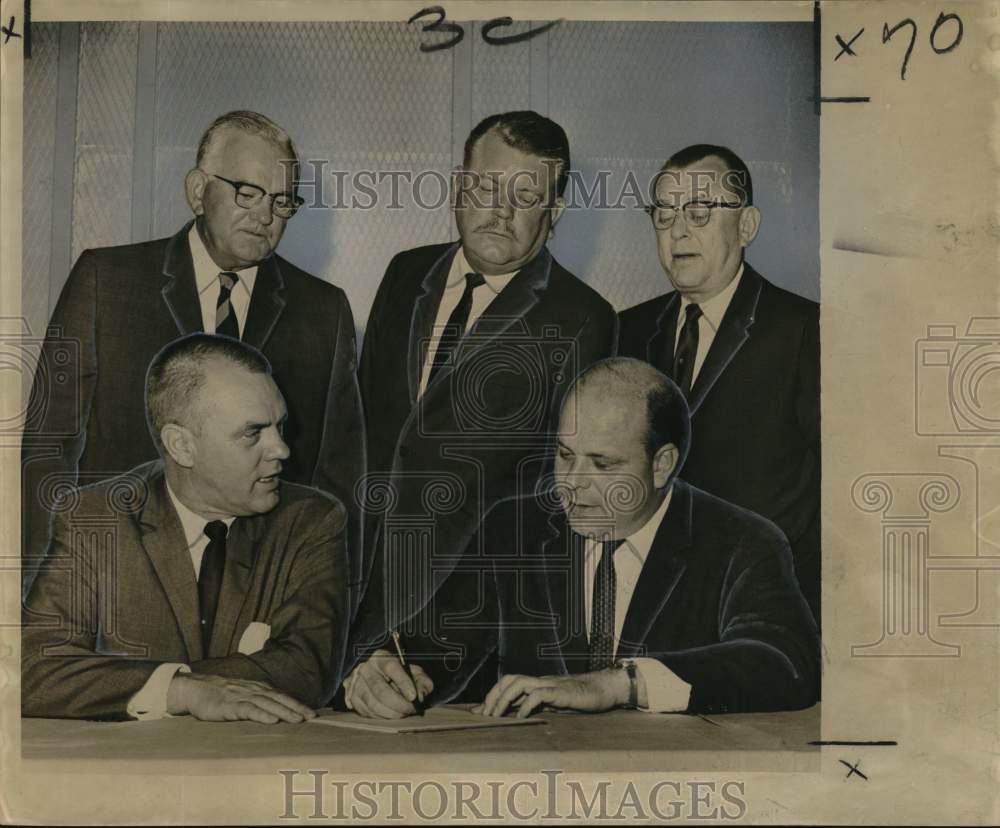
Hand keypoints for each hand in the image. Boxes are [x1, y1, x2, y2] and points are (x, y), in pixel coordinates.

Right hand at [167, 673, 315, 723]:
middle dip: (297, 708)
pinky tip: (272, 720)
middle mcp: (254, 690)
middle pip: (279, 699)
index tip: (313, 714)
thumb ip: (259, 702)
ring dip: (284, 712)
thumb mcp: (244, 696)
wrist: (197, 689)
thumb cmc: (222, 695)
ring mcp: (242, 697)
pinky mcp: (230, 705)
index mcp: (259, 689)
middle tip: (311, 717)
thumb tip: (277, 713)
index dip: (298, 704)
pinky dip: (262, 715)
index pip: (283, 697)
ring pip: (268, 704)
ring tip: (298, 720)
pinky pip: (249, 710)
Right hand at [344, 649, 433, 718]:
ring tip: (403, 713)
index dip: (403, 683)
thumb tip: (419, 696)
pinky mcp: (351, 697)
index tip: (413, 696)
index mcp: (381, 657)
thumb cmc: (401, 676)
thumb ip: (422, 682)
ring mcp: (355, 682)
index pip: (391, 667)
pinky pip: (366, 712)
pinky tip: (390, 714)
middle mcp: (365, 668)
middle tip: (411, 710)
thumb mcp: (415, 674)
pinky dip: (381, 717)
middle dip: (398, 704)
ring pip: (373, 703)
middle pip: (380, 689)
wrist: (381, 679)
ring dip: (391, 713)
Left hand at [475, 669, 629, 718]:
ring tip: (496, 717)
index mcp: (537, 684)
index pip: (507, 682)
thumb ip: (536, 708)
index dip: (491, 695)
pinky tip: (521, 718)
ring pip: (519, 683)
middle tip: (484, 716)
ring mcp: (550, 684)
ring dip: (503, 699)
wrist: (605, 689)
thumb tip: (514, 718)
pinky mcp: (561, 691)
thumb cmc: (580, 699)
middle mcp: (540, 681)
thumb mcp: (554, 705)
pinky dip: (526, 705)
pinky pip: (539, 694)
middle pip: (508, 679)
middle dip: (493, 696)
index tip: (479, 713)